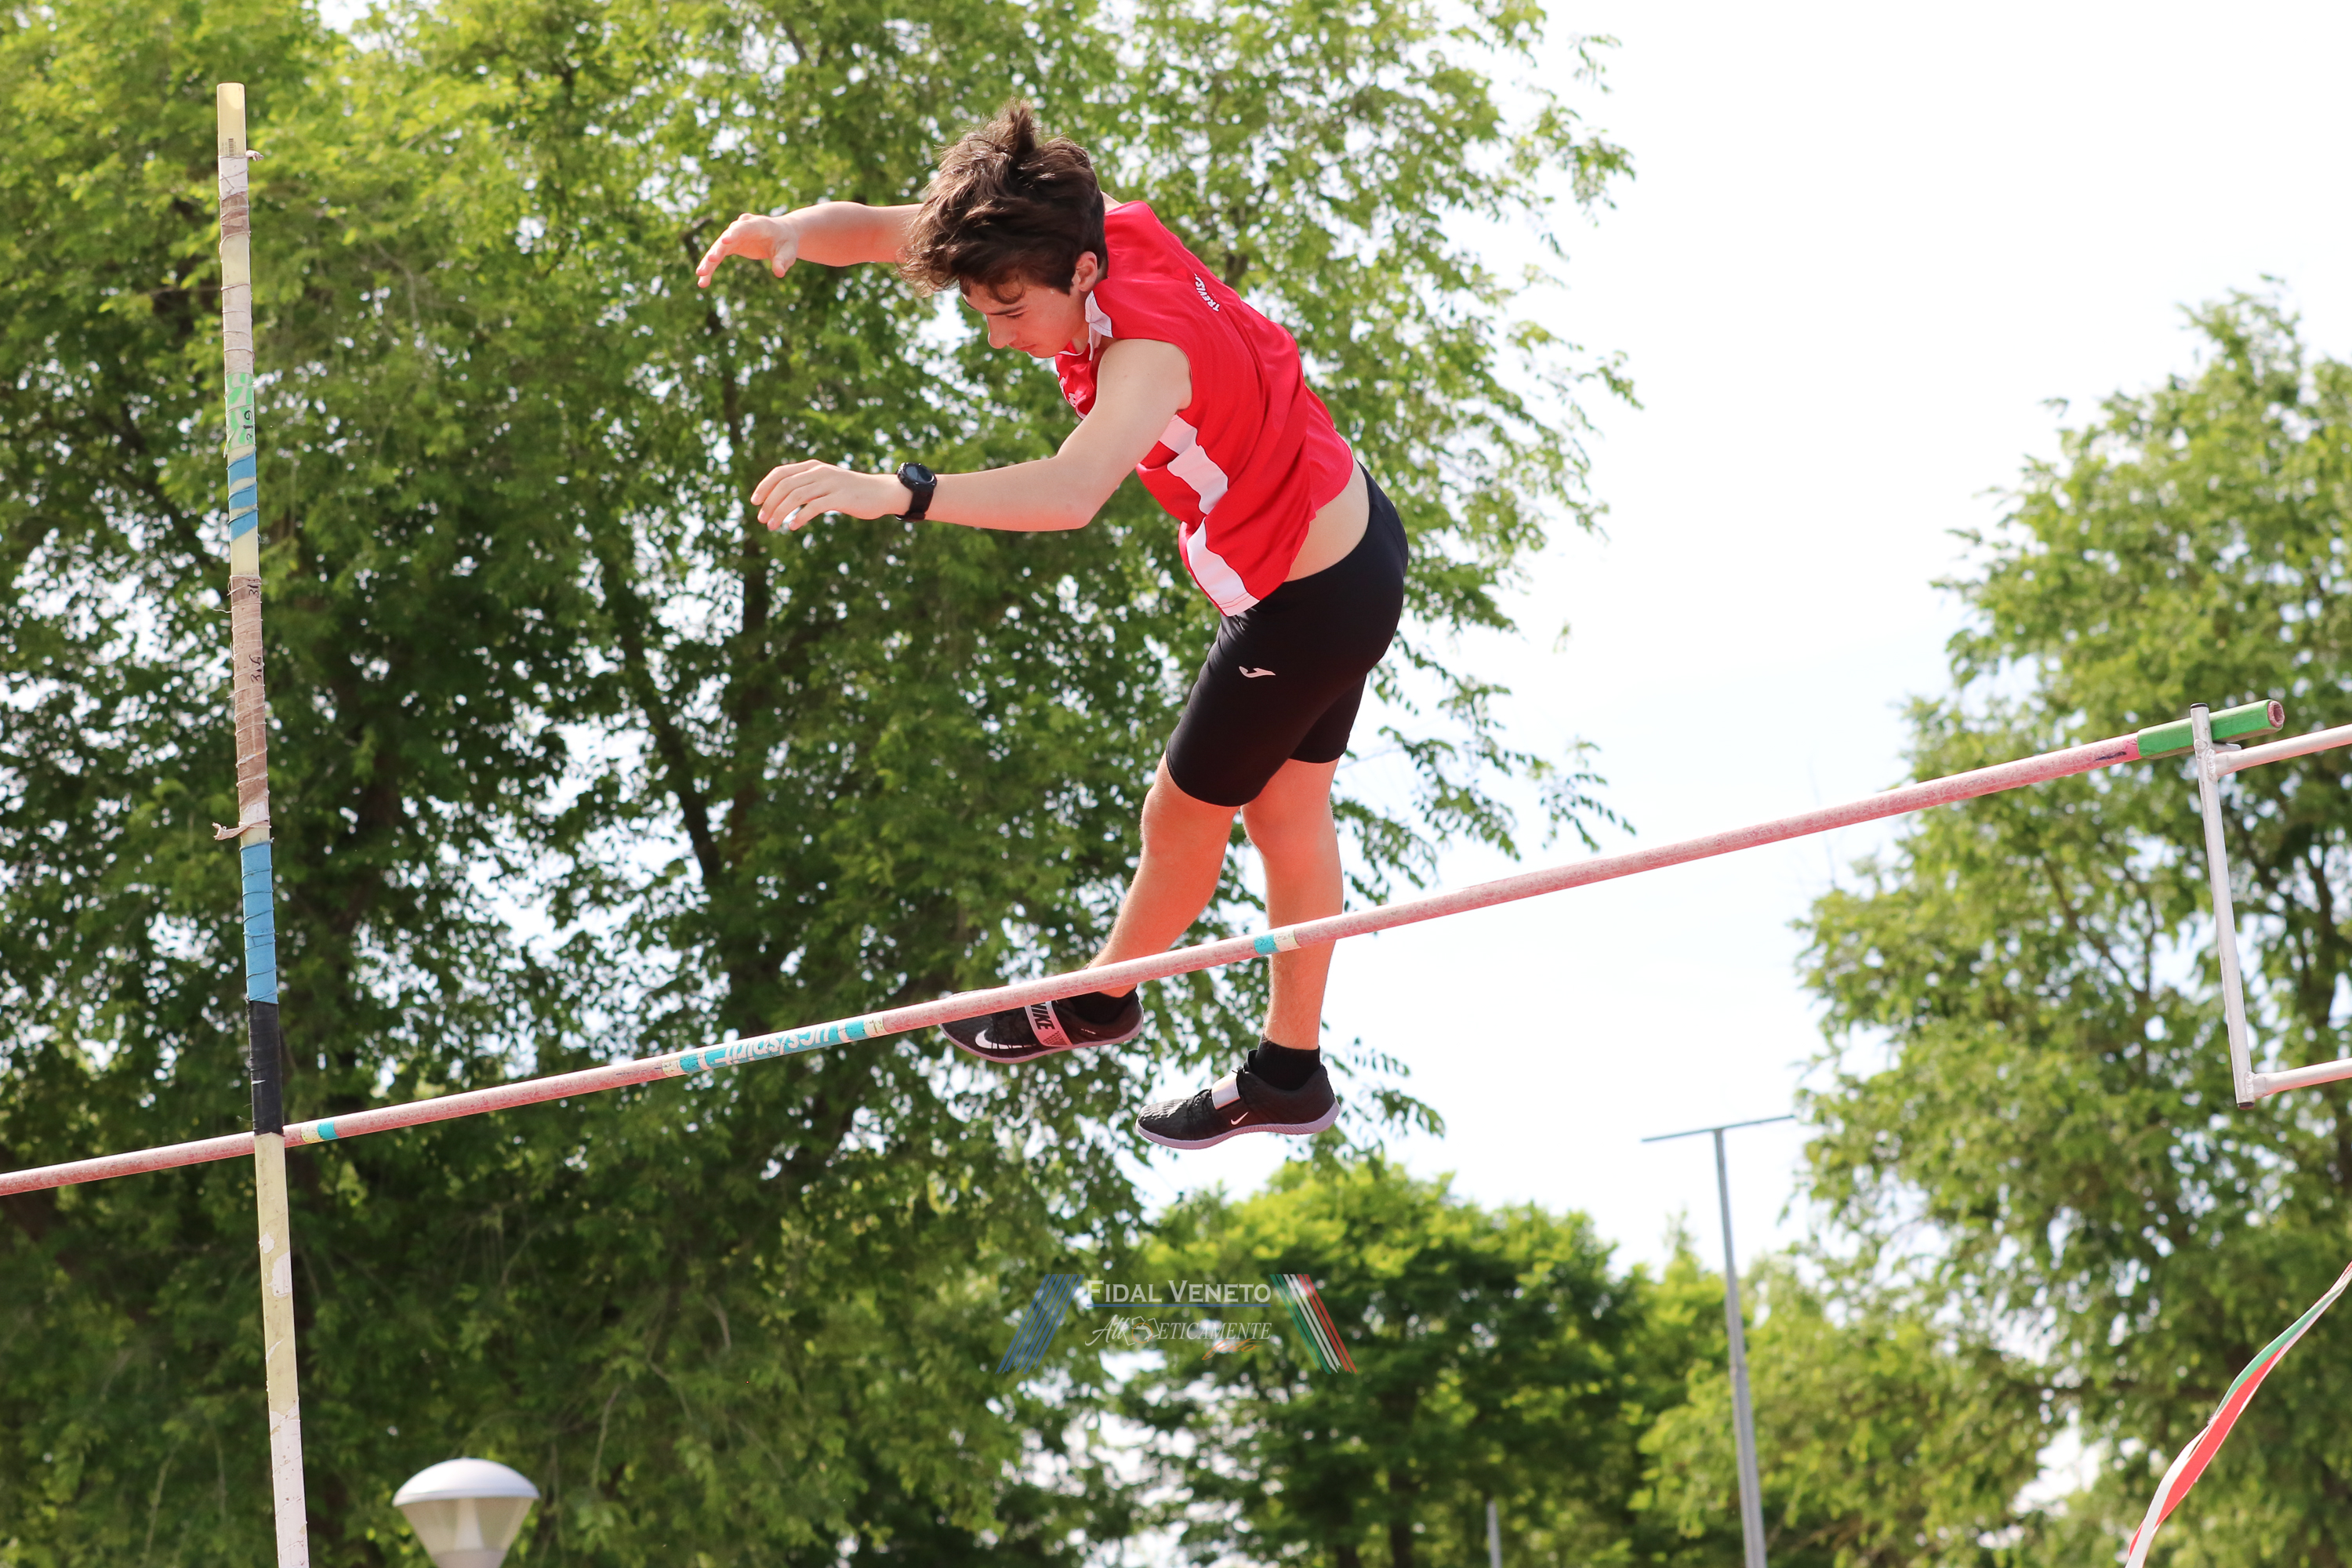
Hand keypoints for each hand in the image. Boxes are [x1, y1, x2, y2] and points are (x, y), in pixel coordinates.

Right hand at [695, 212, 799, 288]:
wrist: (781, 235)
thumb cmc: (786, 243)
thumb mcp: (789, 253)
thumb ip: (783, 261)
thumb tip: (779, 273)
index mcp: (758, 224)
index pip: (744, 228)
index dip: (734, 234)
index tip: (725, 241)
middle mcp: (742, 226)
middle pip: (726, 238)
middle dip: (717, 249)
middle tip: (710, 261)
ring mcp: (734, 234)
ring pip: (718, 248)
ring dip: (709, 262)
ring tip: (701, 275)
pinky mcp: (730, 244)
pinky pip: (718, 256)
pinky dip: (711, 268)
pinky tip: (703, 282)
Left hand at [751, 461, 907, 531]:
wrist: (880, 492)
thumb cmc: (850, 491)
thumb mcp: (825, 483)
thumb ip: (807, 486)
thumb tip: (782, 500)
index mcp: (812, 466)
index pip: (780, 473)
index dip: (764, 486)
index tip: (754, 502)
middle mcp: (819, 472)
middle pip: (785, 485)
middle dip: (769, 503)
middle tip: (762, 520)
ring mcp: (830, 484)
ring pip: (796, 496)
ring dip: (780, 512)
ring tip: (772, 526)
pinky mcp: (840, 498)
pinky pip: (814, 507)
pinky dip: (800, 517)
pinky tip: (792, 526)